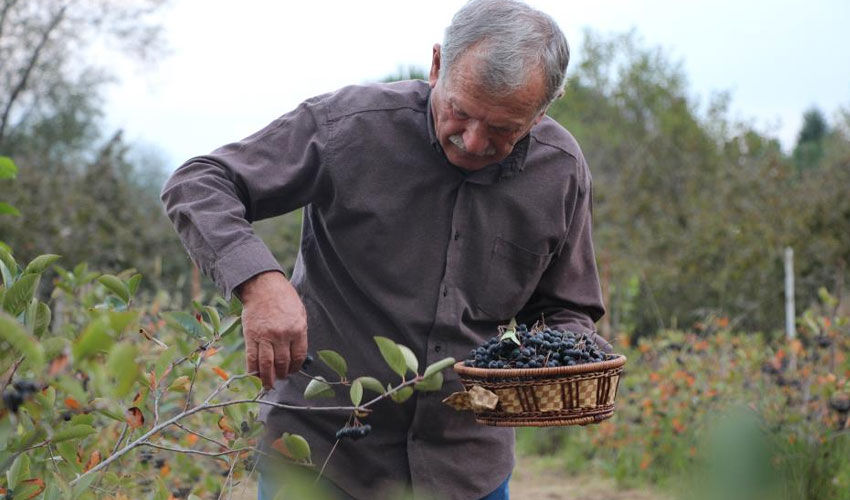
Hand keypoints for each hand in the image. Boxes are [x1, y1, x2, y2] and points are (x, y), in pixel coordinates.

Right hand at [236, 271, 307, 388]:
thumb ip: (300, 333)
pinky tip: (255, 376)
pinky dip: (253, 370)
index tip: (292, 370)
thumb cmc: (284, 298)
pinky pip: (252, 358)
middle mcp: (282, 335)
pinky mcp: (251, 336)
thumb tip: (298, 354)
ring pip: (267, 364)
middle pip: (283, 363)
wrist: (263, 286)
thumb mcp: (299, 313)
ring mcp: (265, 336)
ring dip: (268, 378)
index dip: (295, 367)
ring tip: (269, 384)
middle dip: (282, 374)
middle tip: (281, 377)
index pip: (298, 356)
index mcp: (297, 329)